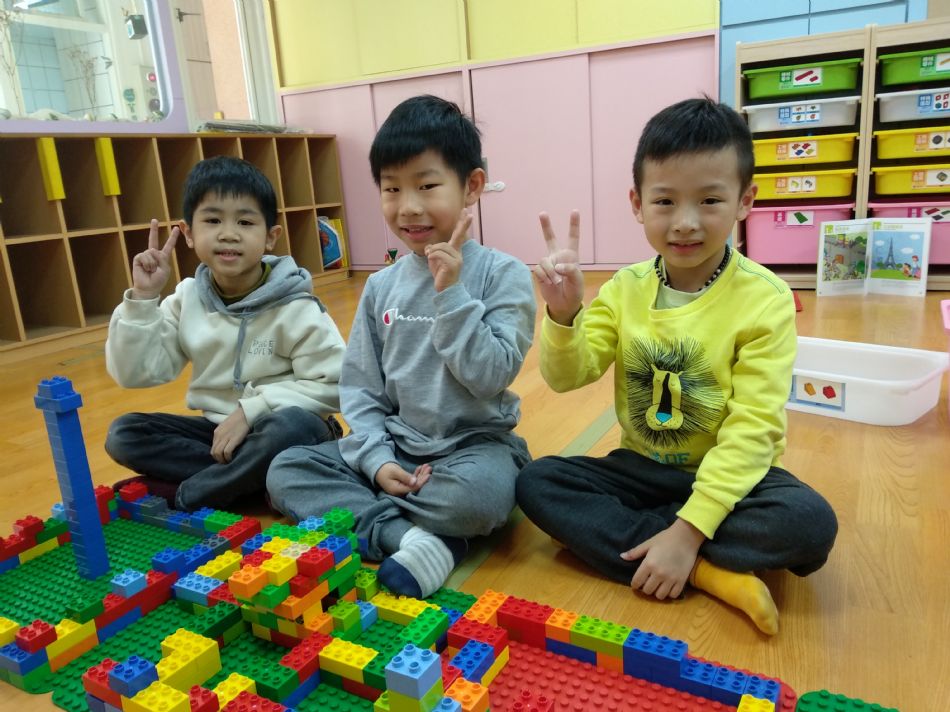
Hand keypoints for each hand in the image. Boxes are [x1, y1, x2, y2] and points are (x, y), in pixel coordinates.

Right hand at [131, 219, 178, 299]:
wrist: (148, 288)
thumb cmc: (158, 280)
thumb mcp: (165, 269)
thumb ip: (162, 258)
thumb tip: (152, 250)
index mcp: (163, 257)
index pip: (168, 245)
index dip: (172, 238)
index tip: (176, 229)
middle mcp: (153, 254)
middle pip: (153, 239)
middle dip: (153, 230)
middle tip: (155, 220)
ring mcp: (145, 256)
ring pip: (151, 252)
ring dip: (153, 263)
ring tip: (151, 270)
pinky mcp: (138, 258)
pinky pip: (144, 256)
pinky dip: (147, 264)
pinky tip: (146, 269)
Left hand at [210, 406, 249, 463]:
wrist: (246, 413)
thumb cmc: (239, 419)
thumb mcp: (227, 426)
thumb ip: (224, 434)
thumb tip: (224, 444)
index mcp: (217, 432)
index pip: (213, 448)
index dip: (217, 455)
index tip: (223, 458)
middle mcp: (219, 435)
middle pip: (214, 452)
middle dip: (219, 460)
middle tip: (226, 462)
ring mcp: (225, 437)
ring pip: (218, 454)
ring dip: (223, 460)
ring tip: (229, 462)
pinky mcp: (233, 439)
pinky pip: (226, 452)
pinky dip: (228, 458)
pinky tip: (233, 459)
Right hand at [375, 462, 431, 496]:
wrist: (376, 468)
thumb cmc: (385, 469)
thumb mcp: (395, 471)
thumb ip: (405, 477)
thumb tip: (415, 482)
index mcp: (397, 490)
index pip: (413, 488)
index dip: (421, 482)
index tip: (428, 475)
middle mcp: (400, 491)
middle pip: (415, 486)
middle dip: (423, 477)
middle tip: (429, 468)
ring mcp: (402, 488)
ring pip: (414, 483)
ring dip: (421, 475)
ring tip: (427, 466)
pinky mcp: (402, 484)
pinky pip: (412, 481)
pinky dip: (417, 475)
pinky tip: (421, 468)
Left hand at [425, 211, 470, 291]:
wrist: (445, 289)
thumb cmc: (441, 274)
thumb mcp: (434, 260)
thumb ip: (433, 250)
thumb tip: (429, 247)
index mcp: (454, 251)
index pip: (459, 235)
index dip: (462, 224)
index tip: (467, 213)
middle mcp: (458, 253)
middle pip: (457, 237)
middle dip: (463, 225)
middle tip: (469, 214)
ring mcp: (457, 259)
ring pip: (442, 246)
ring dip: (432, 250)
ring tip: (429, 256)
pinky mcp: (453, 265)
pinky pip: (439, 254)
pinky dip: (432, 255)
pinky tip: (429, 258)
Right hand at [534, 210, 583, 324]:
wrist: (563, 304)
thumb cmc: (574, 291)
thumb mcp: (577, 280)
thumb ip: (570, 270)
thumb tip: (556, 266)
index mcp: (571, 256)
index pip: (573, 237)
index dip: (573, 224)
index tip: (575, 211)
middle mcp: (558, 256)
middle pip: (550, 238)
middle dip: (546, 226)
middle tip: (542, 213)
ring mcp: (548, 264)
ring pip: (544, 260)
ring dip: (550, 272)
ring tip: (556, 282)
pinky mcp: (539, 272)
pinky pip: (539, 269)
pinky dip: (544, 276)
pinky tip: (549, 283)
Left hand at [621, 518, 704, 599]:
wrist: (686, 537)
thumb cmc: (665, 539)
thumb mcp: (648, 544)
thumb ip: (635, 552)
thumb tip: (622, 557)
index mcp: (648, 564)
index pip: (637, 582)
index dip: (635, 584)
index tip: (636, 583)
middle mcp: (659, 574)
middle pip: (648, 591)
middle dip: (645, 588)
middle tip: (648, 583)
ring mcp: (671, 578)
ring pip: (660, 596)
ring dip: (657, 592)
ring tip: (658, 585)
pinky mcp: (682, 581)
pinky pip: (673, 595)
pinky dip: (670, 593)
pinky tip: (668, 586)